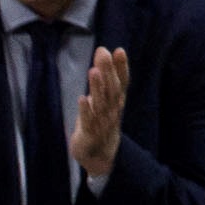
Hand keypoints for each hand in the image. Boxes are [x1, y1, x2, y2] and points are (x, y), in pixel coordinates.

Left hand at [73, 45, 130, 180]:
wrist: (100, 154)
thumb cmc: (101, 121)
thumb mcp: (104, 97)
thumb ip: (104, 76)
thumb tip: (103, 51)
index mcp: (117, 101)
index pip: (122, 81)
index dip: (121, 66)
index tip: (119, 50)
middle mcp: (113, 110)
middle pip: (111, 88)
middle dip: (108, 71)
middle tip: (102, 53)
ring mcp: (102, 122)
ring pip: (101, 103)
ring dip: (97, 87)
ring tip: (93, 71)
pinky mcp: (89, 133)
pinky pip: (88, 121)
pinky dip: (85, 110)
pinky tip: (81, 98)